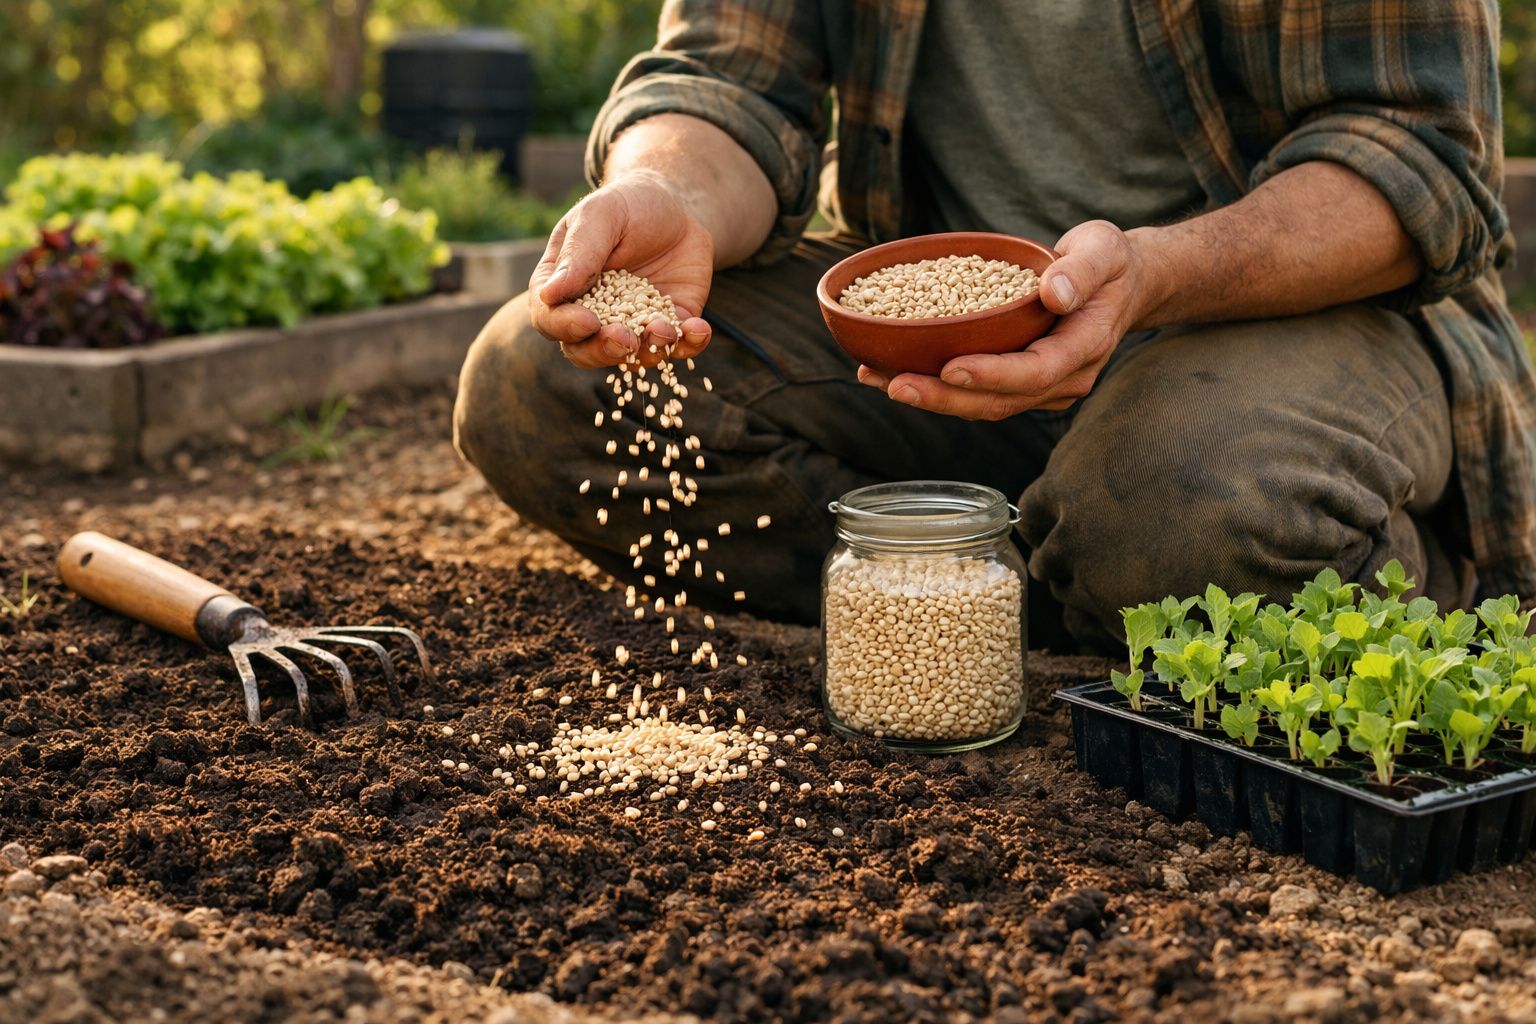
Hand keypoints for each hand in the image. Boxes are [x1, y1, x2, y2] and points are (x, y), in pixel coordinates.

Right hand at [530, 170, 714, 368]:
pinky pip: (678, 346)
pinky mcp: (670, 326)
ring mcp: (632, 325)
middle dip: (605, 349)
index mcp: (562, 288)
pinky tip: (698, 329)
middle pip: (585, 350)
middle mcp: (592, 314)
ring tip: (665, 329)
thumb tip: (549, 294)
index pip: (549, 319)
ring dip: (648, 349)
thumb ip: (578, 254)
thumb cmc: (627, 206)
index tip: (587, 321)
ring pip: (632, 356)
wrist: (676, 208)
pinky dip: (689, 344)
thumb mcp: (600, 217)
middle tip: (625, 338)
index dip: (564, 326)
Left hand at [857, 220, 1157, 417]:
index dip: (992, 374)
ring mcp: (1042, 388)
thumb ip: (1082, 269)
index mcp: (1084, 347)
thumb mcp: (1104, 250)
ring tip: (879, 379)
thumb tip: (1055, 293)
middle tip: (895, 385)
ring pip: (983, 405)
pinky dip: (936, 386)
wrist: (1120, 285)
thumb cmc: (1109, 262)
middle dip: (945, 398)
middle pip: (1000, 401)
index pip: (1035, 371)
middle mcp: (1064, 379)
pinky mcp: (1020, 384)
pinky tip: (891, 371)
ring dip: (931, 398)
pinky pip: (976, 393)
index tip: (950, 369)